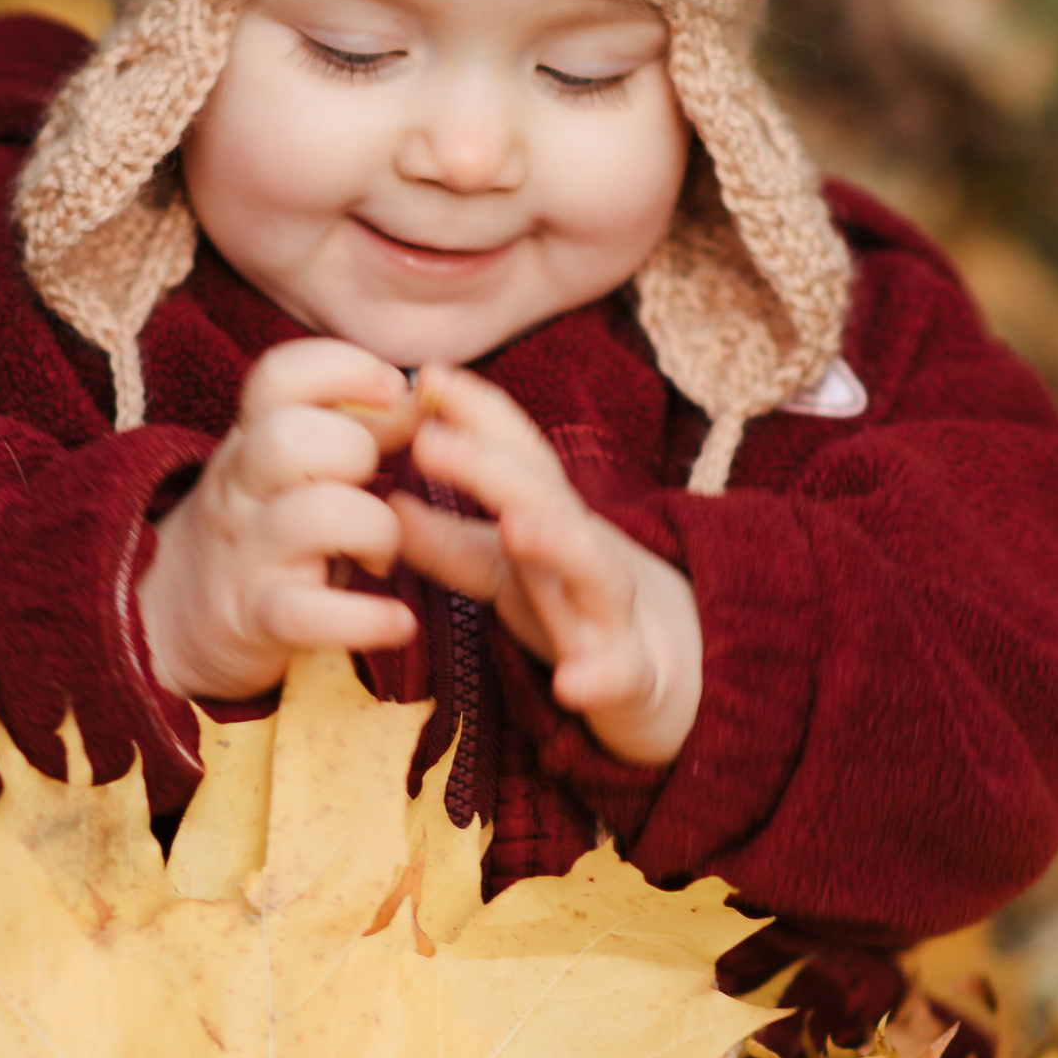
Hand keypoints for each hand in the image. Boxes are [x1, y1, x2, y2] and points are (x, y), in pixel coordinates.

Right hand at [136, 341, 420, 702]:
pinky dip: (369, 619)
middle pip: (290, 437)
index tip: (394, 391)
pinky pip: (314, 614)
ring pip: (318, 515)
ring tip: (382, 555)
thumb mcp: (284, 467)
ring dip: (377, 531)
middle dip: (357, 451)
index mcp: (249, 440)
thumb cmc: (257, 529)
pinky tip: (397, 622)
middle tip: (377, 485)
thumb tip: (418, 401)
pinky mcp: (256, 618)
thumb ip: (349, 429)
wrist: (173, 617)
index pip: (278, 376)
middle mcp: (240, 488)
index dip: (345, 369)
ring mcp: (246, 553)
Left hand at [388, 363, 701, 769]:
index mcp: (552, 523)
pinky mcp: (631, 678)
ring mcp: (611, 615)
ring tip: (515, 528)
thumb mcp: (509, 576)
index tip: (425, 374)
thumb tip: (388, 504)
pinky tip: (572, 683)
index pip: (517, 456)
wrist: (669, 679)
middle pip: (545, 499)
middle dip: (492, 466)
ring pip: (593, 571)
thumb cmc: (577, 613)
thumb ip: (449, 545)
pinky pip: (619, 676)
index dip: (477, 413)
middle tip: (429, 439)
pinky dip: (598, 676)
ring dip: (557, 544)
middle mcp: (583, 555)